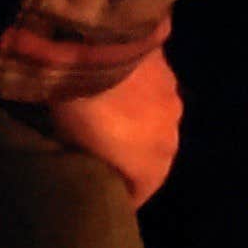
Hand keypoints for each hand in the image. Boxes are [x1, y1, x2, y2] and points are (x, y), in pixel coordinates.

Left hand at [30, 50, 182, 206]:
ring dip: (139, 128)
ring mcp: (173, 104)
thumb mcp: (74, 146)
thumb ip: (90, 164)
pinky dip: (140, 101)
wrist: (104, 50)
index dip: (122, 197)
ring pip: (157, 127)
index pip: (142, 193)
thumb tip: (90, 171)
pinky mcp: (169, 74)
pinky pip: (154, 98)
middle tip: (104, 156)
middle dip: (133, 162)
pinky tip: (118, 92)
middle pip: (154, 160)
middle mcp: (171, 140)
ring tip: (110, 119)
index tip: (101, 196)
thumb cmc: (85, 110)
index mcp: (152, 165)